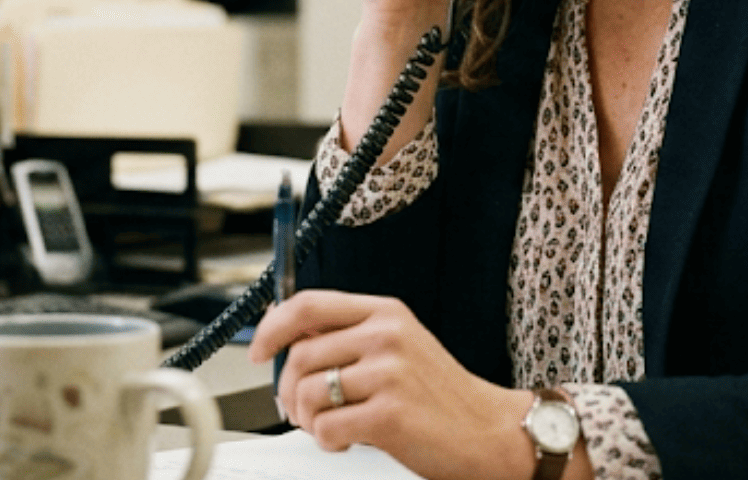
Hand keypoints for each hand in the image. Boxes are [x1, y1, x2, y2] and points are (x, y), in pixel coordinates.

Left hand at [250, 290, 536, 479]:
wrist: (489, 431)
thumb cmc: (440, 395)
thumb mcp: (398, 347)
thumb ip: (349, 336)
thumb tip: (285, 336)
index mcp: (385, 312)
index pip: (307, 305)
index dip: (271, 328)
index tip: (258, 351)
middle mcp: (386, 336)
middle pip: (299, 356)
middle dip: (289, 392)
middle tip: (302, 411)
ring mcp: (389, 374)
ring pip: (307, 394)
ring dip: (308, 420)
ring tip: (332, 428)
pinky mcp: (389, 414)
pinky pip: (326, 427)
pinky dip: (328, 442)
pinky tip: (349, 441)